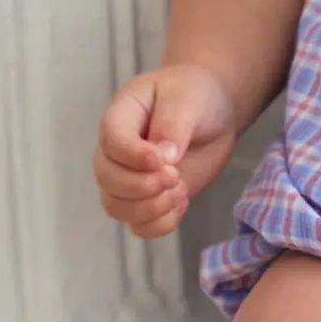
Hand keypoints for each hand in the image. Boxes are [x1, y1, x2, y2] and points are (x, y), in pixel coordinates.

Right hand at [94, 63, 237, 238]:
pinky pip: (139, 225)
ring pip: (116, 206)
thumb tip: (164, 157)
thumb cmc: (195, 95)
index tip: (163, 159)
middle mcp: (116, 150)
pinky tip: (180, 203)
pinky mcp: (148, 199)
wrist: (213, 112)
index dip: (133, 156)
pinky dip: (160, 223)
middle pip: (107, 178)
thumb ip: (173, 124)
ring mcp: (129, 177)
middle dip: (141, 185)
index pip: (111, 140)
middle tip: (175, 175)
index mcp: (121, 115)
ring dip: (149, 207)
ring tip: (179, 190)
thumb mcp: (187, 99)